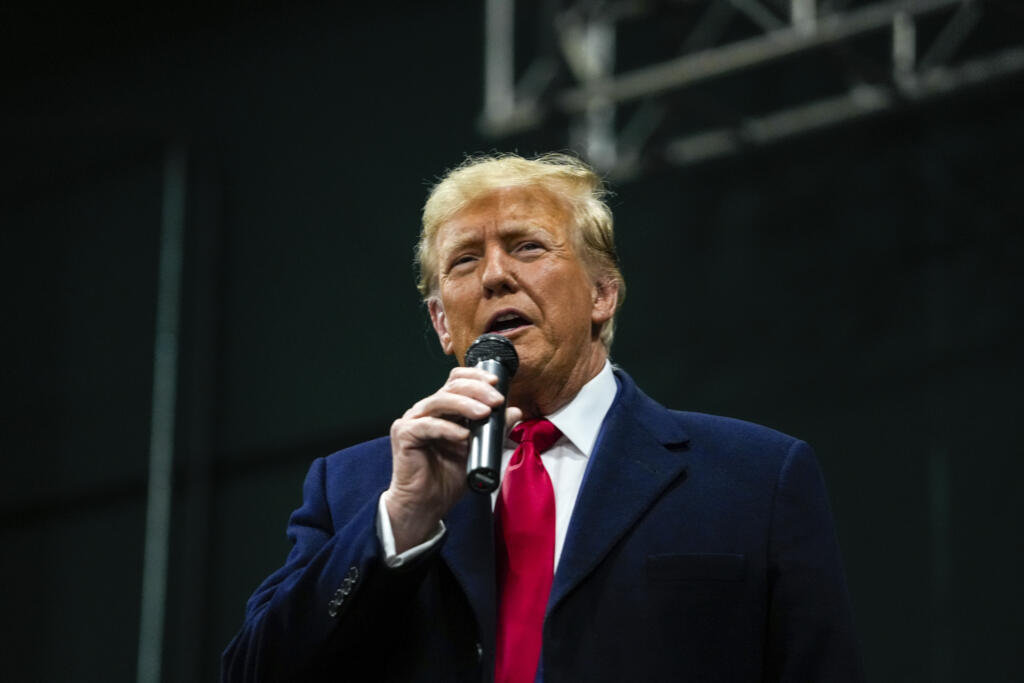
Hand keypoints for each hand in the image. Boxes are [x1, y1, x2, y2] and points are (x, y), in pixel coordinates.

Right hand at [385, 366, 522, 552]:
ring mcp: (413, 421)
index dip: (475, 377)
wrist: (427, 505)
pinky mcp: (404, 434)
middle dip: (477, 390)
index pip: (456, 381)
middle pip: (450, 387)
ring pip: (439, 401)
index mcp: (442, 410)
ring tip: (485, 413)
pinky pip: (427, 425)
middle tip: (496, 400)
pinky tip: (463, 436)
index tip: (497, 383)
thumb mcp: (479, 451)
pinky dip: (448, 428)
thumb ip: (494, 431)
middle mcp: (426, 411)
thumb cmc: (447, 478)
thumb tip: (514, 412)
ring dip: (465, 404)